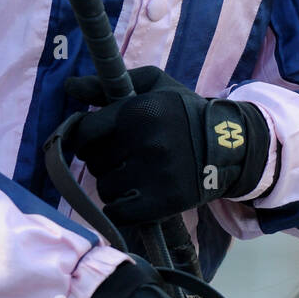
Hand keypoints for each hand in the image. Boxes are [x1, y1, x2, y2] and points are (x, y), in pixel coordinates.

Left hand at [64, 65, 270, 224]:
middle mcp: (145, 142)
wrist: (229, 145)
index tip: (93, 141)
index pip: (85, 132)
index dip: (84, 138)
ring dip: (111, 183)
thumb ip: (107, 84)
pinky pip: (118, 213)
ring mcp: (155, 175)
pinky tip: (132, 197)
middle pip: (94, 161)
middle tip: (120, 157)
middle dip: (101, 159)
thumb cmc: (183, 110)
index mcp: (139, 110)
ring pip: (104, 187)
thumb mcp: (152, 85)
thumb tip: (69, 85)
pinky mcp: (163, 204)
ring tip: (130, 175)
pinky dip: (119, 208)